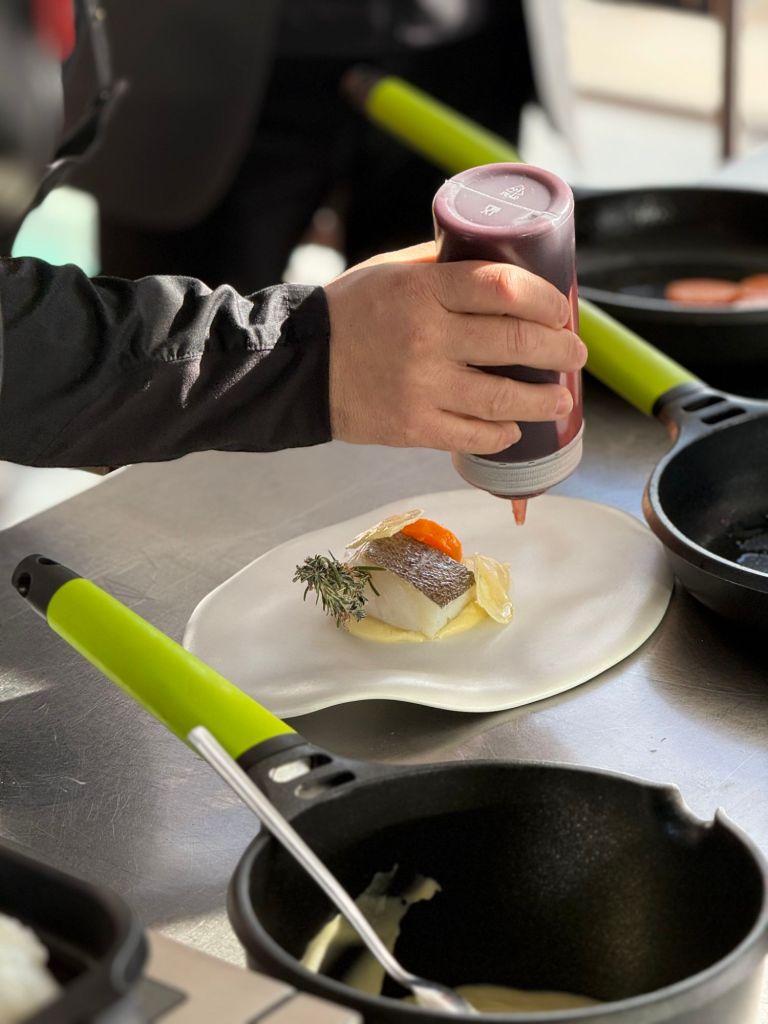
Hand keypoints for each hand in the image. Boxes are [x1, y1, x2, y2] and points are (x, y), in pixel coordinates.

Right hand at [325, 242, 586, 453]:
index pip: (502, 287)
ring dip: (542, 400)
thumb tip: (497, 258)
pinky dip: (501, 434)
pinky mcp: (411, 427)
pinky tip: (513, 429)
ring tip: (560, 399)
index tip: (562, 308)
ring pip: (502, 398)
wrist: (298, 366)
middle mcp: (426, 337)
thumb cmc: (348, 313)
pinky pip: (471, 435)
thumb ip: (441, 265)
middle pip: (515, 342)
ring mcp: (420, 387)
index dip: (545, 298)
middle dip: (558, 349)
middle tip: (574, 353)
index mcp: (423, 290)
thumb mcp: (391, 271)